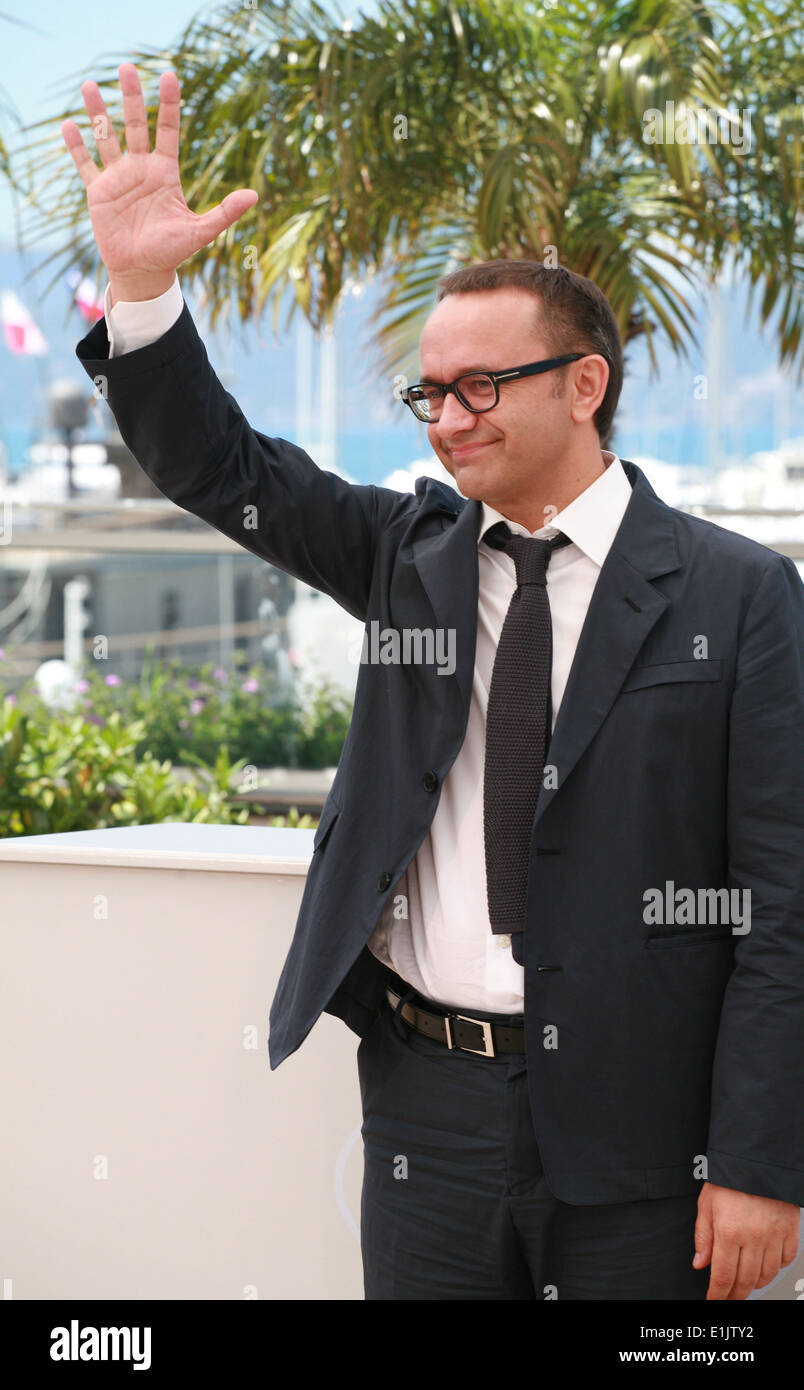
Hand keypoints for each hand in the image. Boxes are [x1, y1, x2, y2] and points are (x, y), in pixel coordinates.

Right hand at [61, 62, 257, 299]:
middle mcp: (141, 168)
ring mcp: (118, 178)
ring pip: (106, 137)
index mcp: (165, 172)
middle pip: (135, 125)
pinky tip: (68, 125)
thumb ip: (225, 213)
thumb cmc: (172, 252)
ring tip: (90, 84)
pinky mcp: (98, 193)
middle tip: (127, 67)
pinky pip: (86, 165)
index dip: (169, 104)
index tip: (169, 76)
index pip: (168, 130)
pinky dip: (76, 147)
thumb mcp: (201, 232)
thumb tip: (254, 196)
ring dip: (98, 112)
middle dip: (131, 97)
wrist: (143, 272)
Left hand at [693, 1181, 799, 1298]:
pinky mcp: (790, 1230)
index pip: (723, 1275)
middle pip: (746, 1281)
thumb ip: (703, 1236)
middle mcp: (754, 1237)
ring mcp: (774, 1235)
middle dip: (735, 1294)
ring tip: (745, 1281)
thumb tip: (700, 1263)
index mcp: (729, 1230)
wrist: (757, 1158)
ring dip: (755, 1283)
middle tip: (728, 1297)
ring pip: (767, 1275)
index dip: (718, 1294)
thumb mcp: (706, 1204)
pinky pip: (785, 1260)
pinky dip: (776, 1268)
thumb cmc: (729, 1177)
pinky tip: (765, 1263)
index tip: (714, 1299)